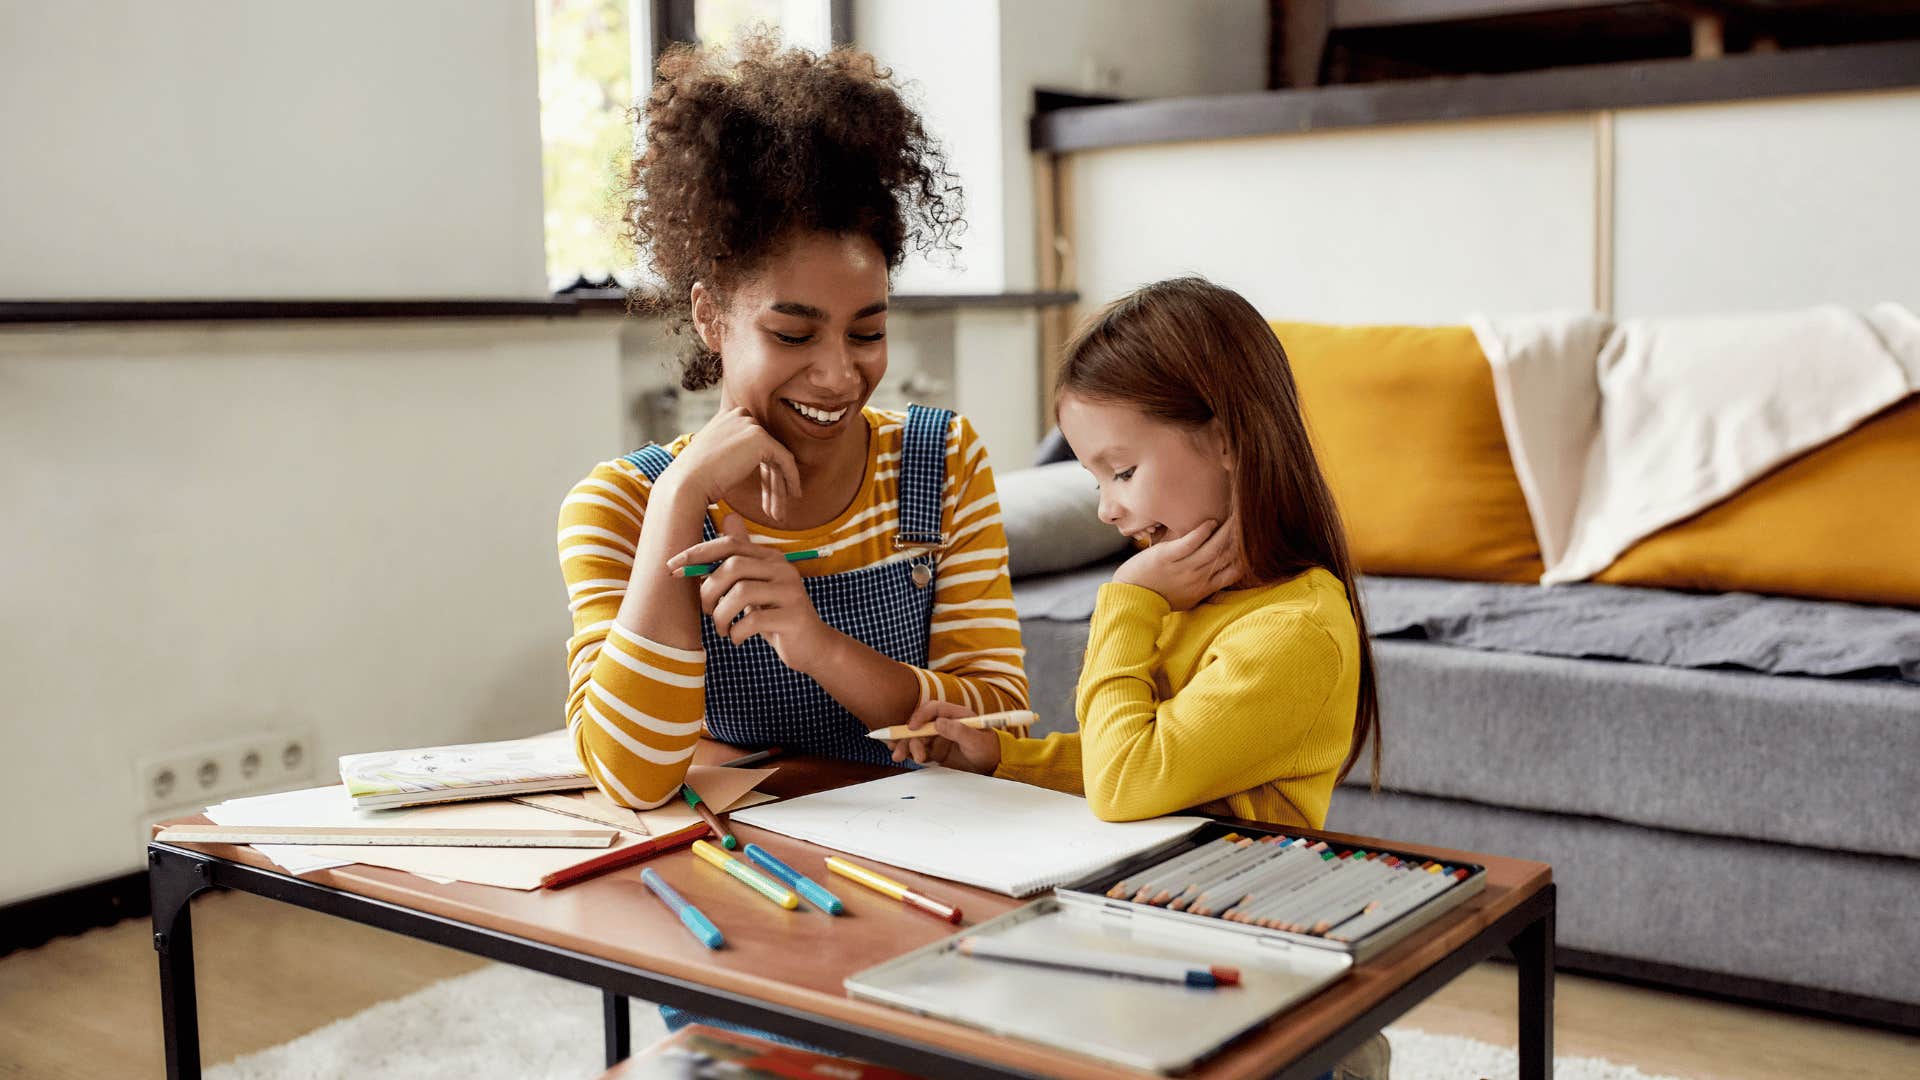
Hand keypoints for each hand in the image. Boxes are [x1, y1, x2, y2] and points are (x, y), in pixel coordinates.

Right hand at [668, 406, 801, 519]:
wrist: (686, 483)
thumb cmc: (694, 478)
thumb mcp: (714, 457)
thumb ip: (733, 452)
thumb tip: (748, 462)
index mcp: (727, 417)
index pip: (754, 444)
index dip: (763, 472)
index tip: (766, 496)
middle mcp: (739, 415)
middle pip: (766, 452)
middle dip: (771, 483)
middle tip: (774, 510)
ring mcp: (750, 425)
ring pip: (776, 459)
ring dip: (778, 489)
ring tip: (778, 515)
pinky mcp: (760, 438)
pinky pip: (785, 460)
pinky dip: (791, 479)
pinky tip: (793, 496)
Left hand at [668, 515, 833, 671]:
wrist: (813, 646)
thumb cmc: (776, 615)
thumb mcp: (757, 585)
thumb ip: (742, 557)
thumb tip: (728, 517)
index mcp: (771, 558)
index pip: (730, 544)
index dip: (697, 554)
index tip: (672, 568)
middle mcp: (783, 569)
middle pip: (734, 566)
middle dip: (709, 590)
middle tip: (706, 610)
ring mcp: (791, 592)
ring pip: (741, 593)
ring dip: (721, 615)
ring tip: (722, 629)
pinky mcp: (794, 617)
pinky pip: (754, 620)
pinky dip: (736, 632)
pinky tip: (736, 638)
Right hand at [888, 701, 1002, 773]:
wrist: (991, 766)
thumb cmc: (988, 749)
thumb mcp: (977, 741)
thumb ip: (959, 731)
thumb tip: (938, 723)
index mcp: (955, 714)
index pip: (933, 709)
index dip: (920, 716)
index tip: (912, 729)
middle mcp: (944, 723)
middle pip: (919, 724)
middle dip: (907, 736)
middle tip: (902, 752)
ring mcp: (938, 736)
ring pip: (915, 737)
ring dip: (905, 745)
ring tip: (901, 758)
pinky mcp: (935, 749)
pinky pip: (917, 748)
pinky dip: (907, 750)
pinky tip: (901, 755)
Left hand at [1111, 516, 1243, 610]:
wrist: (1130, 598)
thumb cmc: (1159, 597)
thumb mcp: (1188, 597)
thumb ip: (1204, 585)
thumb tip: (1219, 574)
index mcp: (1205, 587)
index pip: (1236, 571)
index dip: (1248, 555)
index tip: (1255, 539)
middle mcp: (1198, 578)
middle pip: (1228, 556)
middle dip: (1242, 537)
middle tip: (1252, 519)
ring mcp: (1183, 567)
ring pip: (1213, 548)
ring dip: (1227, 530)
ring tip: (1237, 514)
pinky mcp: (1167, 557)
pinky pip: (1189, 543)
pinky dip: (1202, 532)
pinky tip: (1210, 521)